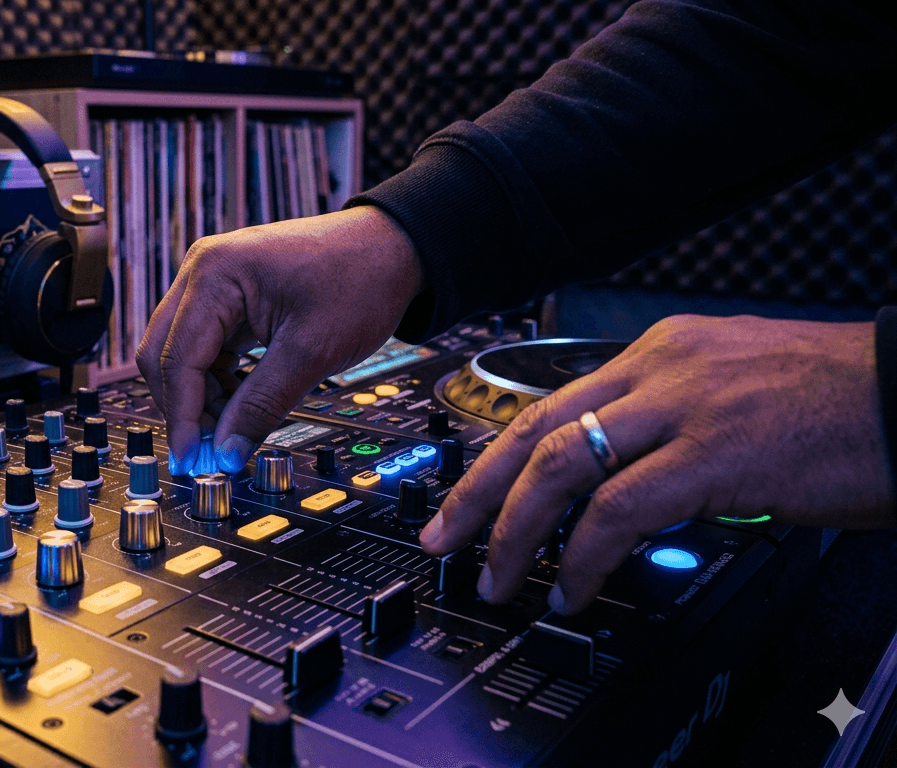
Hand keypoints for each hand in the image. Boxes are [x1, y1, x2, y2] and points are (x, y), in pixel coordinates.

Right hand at [137, 207, 424, 473]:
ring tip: (233, 428)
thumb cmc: (360, 280)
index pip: (178, 358)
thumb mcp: (311, 351)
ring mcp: (213, 283)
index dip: (181, 416)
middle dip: (183, 406)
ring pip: (180, 353)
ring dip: (199, 396)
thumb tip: (227, 452)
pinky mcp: (228, 297)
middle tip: (207, 451)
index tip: (189, 459)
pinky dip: (215, 380)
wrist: (393, 249)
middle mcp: (203, 272)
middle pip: (163, 354)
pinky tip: (240, 403)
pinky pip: (203, 346)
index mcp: (216, 274)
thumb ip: (262, 405)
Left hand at [420, 314, 893, 614]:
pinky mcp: (715, 454)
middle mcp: (660, 367)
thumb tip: (625, 470)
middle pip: (535, 429)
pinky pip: (620, 508)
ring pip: (560, 465)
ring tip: (500, 578)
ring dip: (516, 530)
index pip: (551, 403)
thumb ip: (670, 419)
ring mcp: (685, 407)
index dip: (498, 457)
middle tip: (445, 537)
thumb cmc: (838, 401)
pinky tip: (572, 586)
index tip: (468, 496)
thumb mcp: (733, 391)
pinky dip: (583, 555)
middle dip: (477, 491)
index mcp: (661, 350)